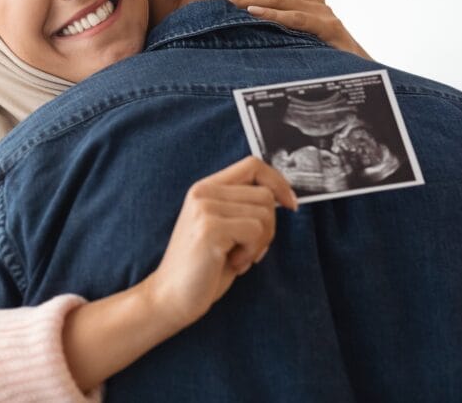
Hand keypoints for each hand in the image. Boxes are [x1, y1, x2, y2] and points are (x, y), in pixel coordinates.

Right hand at [142, 156, 296, 332]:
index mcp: (205, 188)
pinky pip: (256, 230)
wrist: (170, 297)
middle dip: (269, 226)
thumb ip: (243, 207)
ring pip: (264, 213)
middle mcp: (203, 192)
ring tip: (237, 257)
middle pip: (265, 194)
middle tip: (249, 250)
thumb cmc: (202, 268)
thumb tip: (283, 196)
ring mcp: (205, 208)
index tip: (290, 204)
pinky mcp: (210, 228)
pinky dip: (252, 252)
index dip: (278, 182)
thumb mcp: (224, 228)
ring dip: (260, 243)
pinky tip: (233, 263)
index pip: (252, 165)